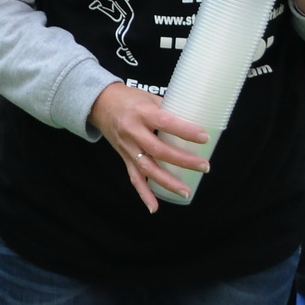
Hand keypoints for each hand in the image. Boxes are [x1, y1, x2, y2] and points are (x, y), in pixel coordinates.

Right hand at [87, 82, 209, 212]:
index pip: (165, 123)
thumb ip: (169, 109)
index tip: (204, 138)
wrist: (100, 104)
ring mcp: (127, 147)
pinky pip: (134, 178)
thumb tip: (197, 117)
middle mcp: (133, 132)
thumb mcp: (148, 97)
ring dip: (167, 182)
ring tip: (186, 192)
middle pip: (159, 150)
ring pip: (147, 168)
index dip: (185, 131)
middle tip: (204, 166)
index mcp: (141, 113)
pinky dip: (144, 194)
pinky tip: (154, 207)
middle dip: (183, 161)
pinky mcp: (124, 157)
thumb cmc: (128, 98)